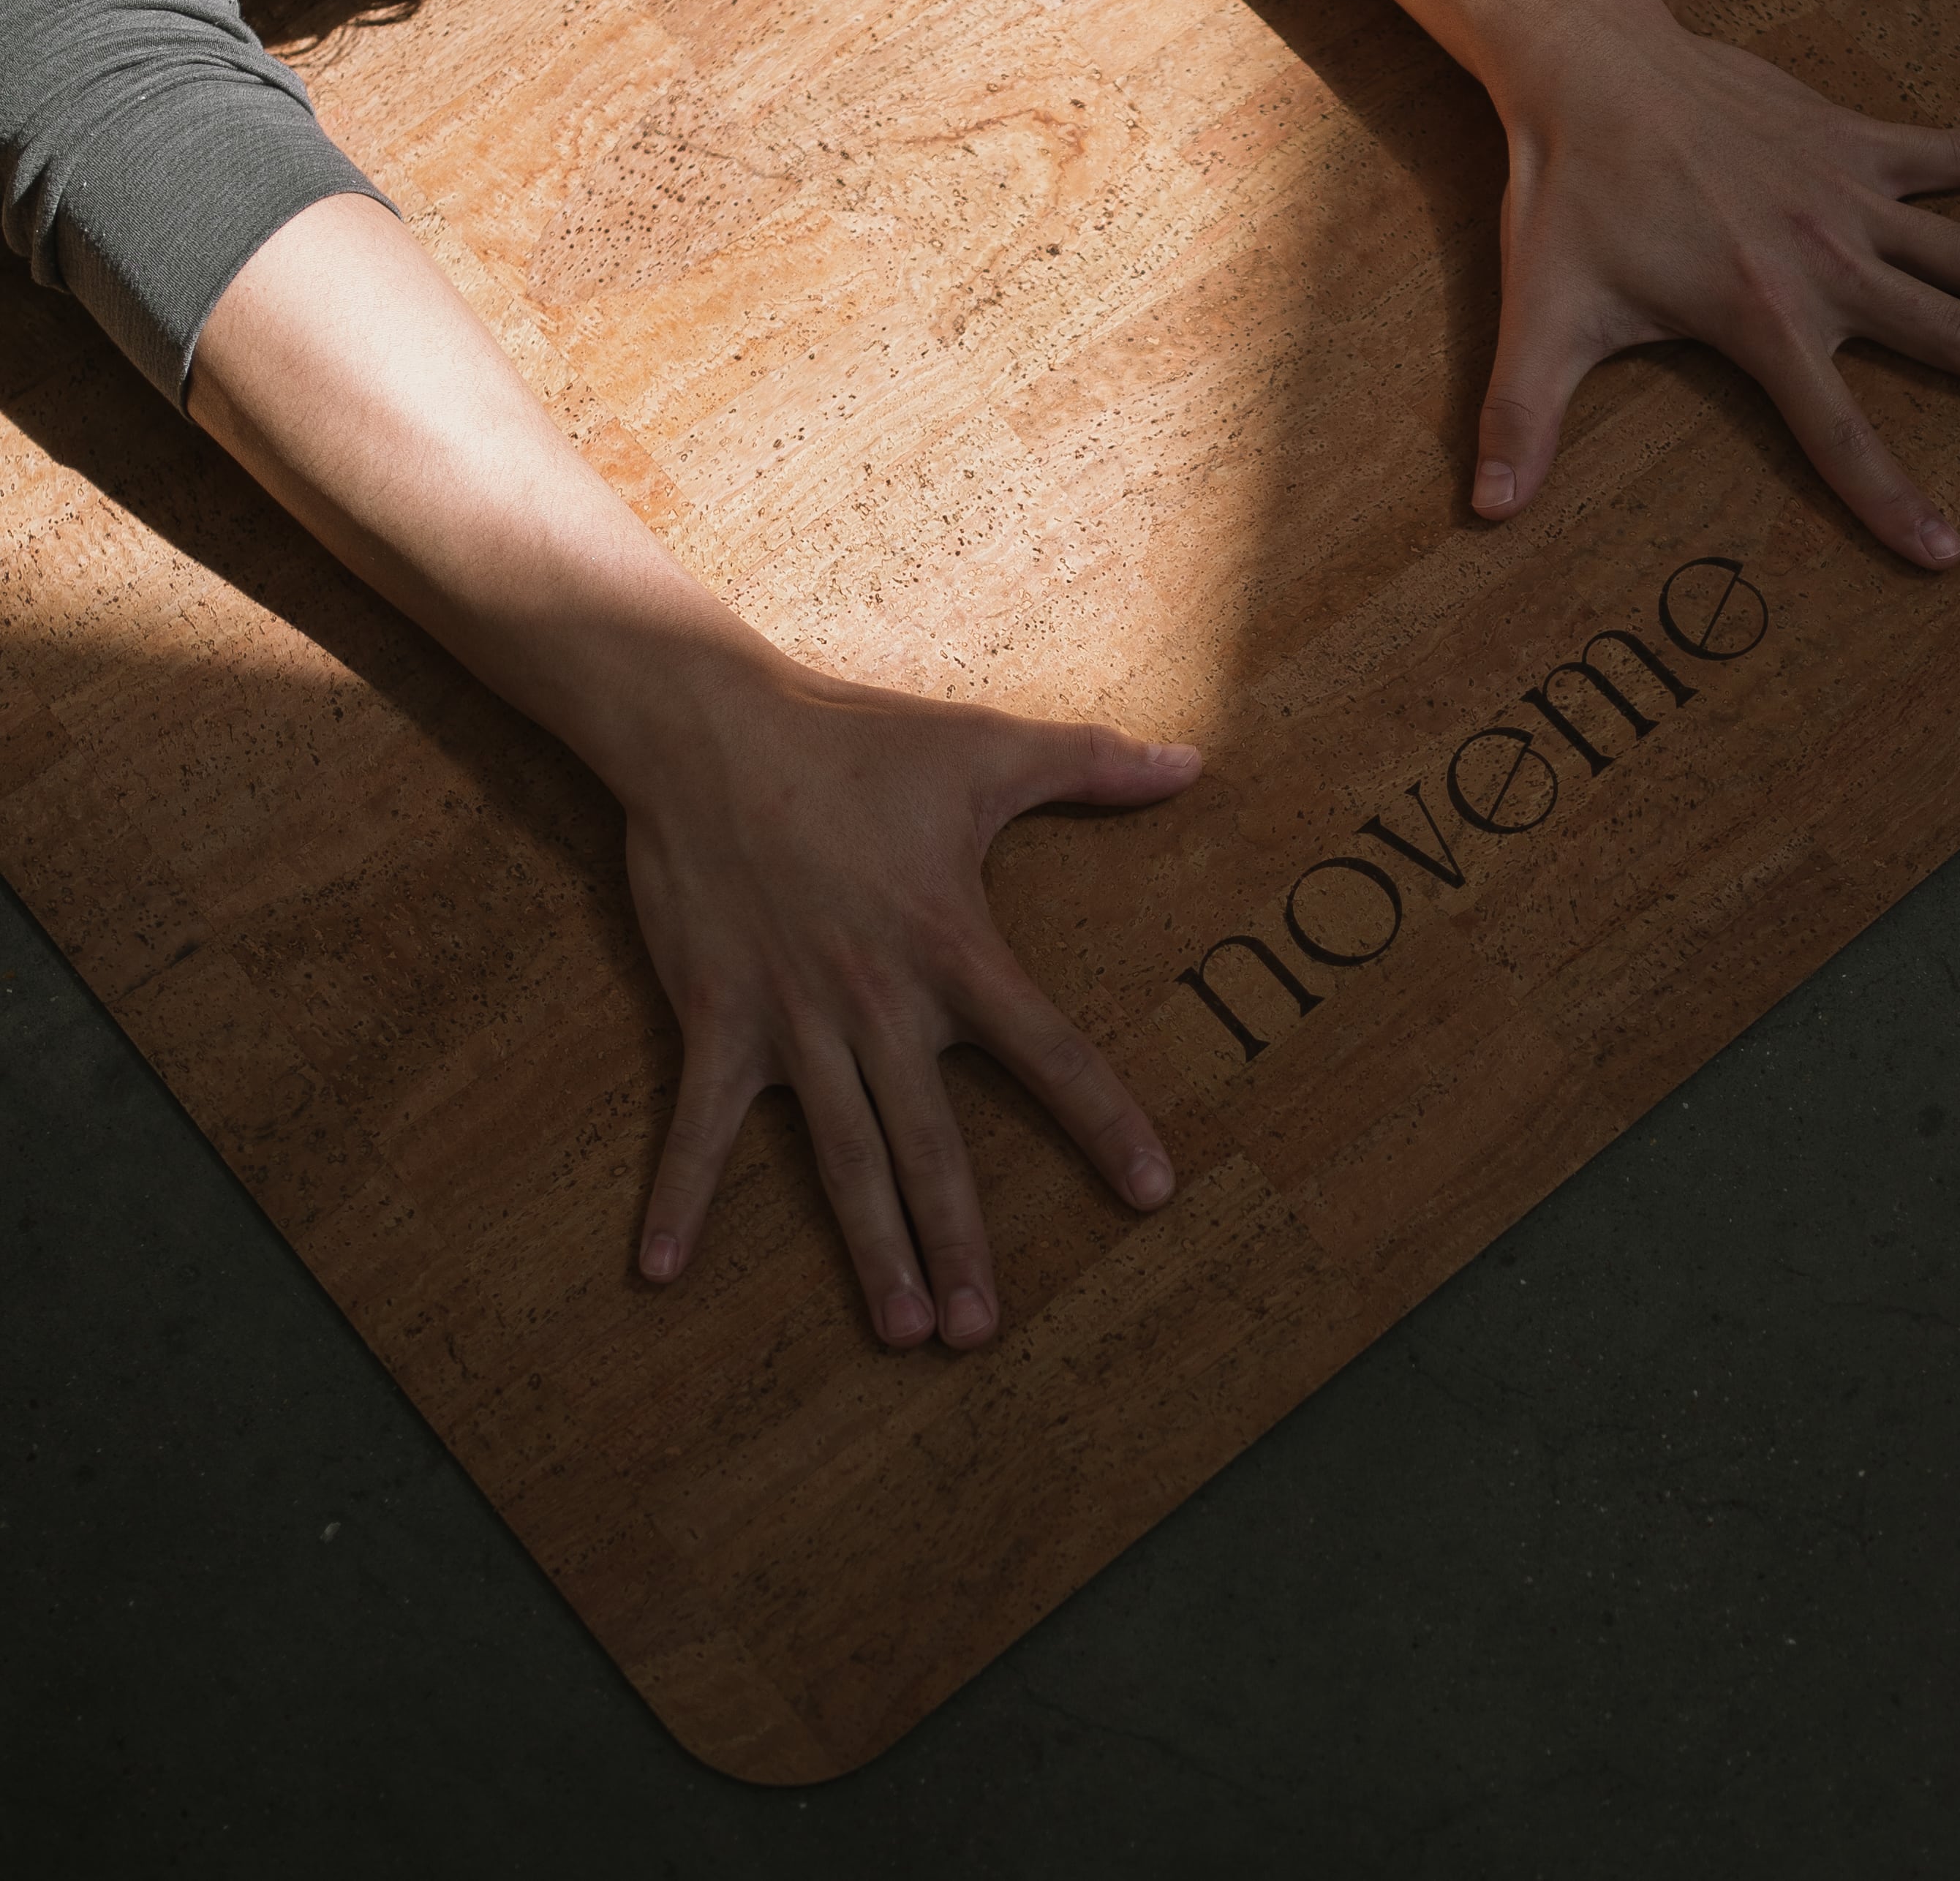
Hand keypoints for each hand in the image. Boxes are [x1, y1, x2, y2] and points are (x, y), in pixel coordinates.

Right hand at [622, 659, 1200, 1345]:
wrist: (713, 731)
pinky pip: (700, 1125)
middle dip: (959, 1241)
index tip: (1151, 1192)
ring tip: (899, 1332)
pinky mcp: (717, 1018)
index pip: (1050, 1050)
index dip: (1104, 1121)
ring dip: (869, 1247)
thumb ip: (1095, 764)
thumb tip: (1194, 763)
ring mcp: (794, 1019)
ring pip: (841, 1156)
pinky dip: (679, 1195)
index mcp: (952, 946)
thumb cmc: (858, 739)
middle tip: (980, 1331)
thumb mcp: (988, 747)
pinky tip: (661, 1272)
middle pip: (932, 1143)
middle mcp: (879, 1002)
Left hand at [1473, 4, 1959, 563]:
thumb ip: (1521, 419)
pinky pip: (1947, 152)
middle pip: (1951, 336)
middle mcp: (1825, 262)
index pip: (1837, 433)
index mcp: (1762, 319)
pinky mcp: (1848, 138)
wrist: (1590, 70)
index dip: (1889, 499)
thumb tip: (1485, 510)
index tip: (1948, 551)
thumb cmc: (1569, 198)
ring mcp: (1846, 195)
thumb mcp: (1543, 318)